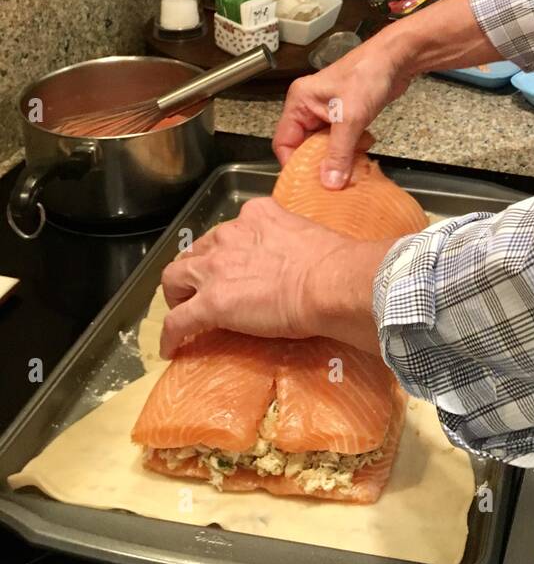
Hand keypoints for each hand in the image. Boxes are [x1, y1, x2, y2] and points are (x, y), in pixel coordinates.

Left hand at [158, 196, 388, 358]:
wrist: (329, 282)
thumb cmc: (332, 261)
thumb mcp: (305, 236)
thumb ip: (290, 242)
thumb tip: (300, 262)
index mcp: (256, 215)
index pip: (229, 231)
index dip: (225, 250)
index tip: (230, 264)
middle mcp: (229, 234)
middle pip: (196, 251)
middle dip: (195, 269)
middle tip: (202, 288)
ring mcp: (215, 269)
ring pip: (174, 278)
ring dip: (177, 295)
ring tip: (182, 312)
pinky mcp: (209, 303)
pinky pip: (178, 321)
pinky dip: (171, 335)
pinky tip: (171, 348)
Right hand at [272, 30, 411, 188]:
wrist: (396, 59)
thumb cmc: (368, 75)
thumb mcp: (350, 118)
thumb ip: (338, 153)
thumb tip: (329, 182)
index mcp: (300, 102)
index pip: (284, 142)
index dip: (293, 164)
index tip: (307, 183)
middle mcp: (309, 107)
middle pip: (304, 146)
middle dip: (320, 162)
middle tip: (333, 179)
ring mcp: (328, 111)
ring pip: (325, 145)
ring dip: (339, 156)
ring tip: (353, 161)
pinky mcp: (345, 115)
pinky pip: (341, 141)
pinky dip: (351, 148)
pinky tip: (363, 147)